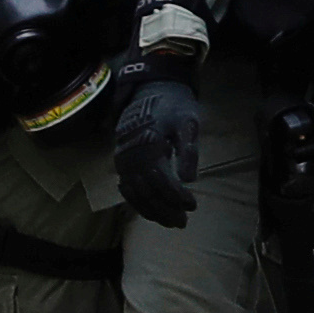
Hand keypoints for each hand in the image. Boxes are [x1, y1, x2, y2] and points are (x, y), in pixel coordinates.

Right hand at [111, 68, 205, 225]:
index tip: (193, 205)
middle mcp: (131, 156)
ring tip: (170, 221)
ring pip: (135, 193)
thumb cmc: (174, 106)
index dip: (177, 197)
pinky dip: (137, 202)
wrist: (151, 90)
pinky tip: (149, 211)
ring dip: (152, 211)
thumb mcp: (188, 122)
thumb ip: (189, 150)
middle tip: (183, 222)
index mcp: (148, 146)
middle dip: (165, 210)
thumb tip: (189, 180)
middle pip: (147, 192)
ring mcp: (122, 160)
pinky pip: (126, 187)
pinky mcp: (120, 161)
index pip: (162, 181)